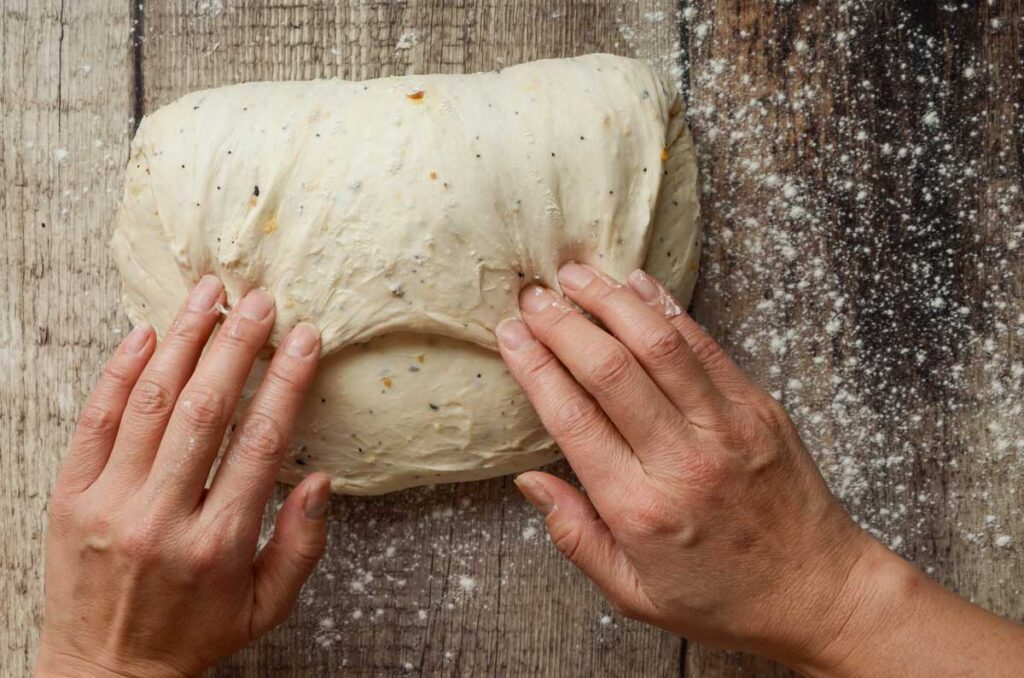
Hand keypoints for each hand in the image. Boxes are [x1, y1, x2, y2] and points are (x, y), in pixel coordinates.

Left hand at [36, 277, 329, 677]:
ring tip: (207, 295)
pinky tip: (145, 333)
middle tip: (258, 300)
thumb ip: (302, 545)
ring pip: (151, 403)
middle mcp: (162, 516)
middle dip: (236, 344)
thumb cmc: (194, 633)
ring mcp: (110, 503)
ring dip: (183, 340)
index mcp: (218, 543)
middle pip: (205, 410)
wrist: (104, 671)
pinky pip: (95, 421)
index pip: (259, 442)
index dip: (286, 382)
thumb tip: (320, 479)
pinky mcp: (70, 497)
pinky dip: (120, 372)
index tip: (304, 338)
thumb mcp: (267, 606)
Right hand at [496, 263, 1023, 675]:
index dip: (534, 366)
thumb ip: (576, 537)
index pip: (572, 417)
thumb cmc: (722, 597)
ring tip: (576, 275)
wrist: (818, 592)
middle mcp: (682, 460)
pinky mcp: (757, 407)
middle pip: (609, 369)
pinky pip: (704, 346)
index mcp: (640, 508)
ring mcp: (726, 427)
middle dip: (563, 323)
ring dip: (611, 301)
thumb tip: (529, 479)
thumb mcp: (633, 592)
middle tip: (533, 297)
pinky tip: (636, 285)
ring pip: (659, 344)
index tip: (510, 335)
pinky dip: (666, 309)